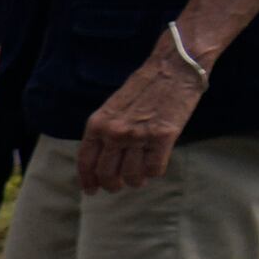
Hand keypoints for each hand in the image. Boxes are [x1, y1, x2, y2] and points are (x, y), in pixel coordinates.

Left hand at [75, 40, 202, 198]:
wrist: (173, 68)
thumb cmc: (144, 87)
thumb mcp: (113, 108)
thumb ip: (105, 131)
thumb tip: (102, 161)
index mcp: (97, 124)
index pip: (85, 161)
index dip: (87, 180)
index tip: (91, 191)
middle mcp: (114, 131)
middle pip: (107, 174)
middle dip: (112, 185)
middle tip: (119, 186)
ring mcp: (138, 135)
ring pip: (132, 175)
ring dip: (136, 181)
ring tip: (140, 178)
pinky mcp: (163, 136)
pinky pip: (154, 168)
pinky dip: (155, 172)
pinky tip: (156, 166)